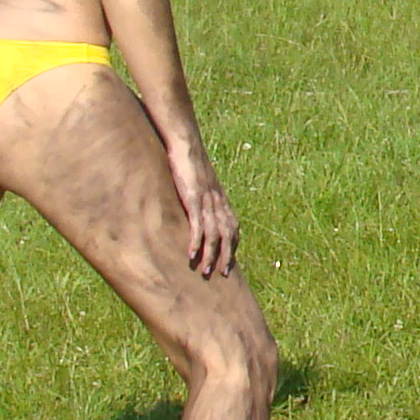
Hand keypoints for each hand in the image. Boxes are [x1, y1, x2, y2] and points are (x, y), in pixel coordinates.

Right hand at [164, 134, 239, 277]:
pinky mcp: (194, 198)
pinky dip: (196, 241)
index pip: (233, 227)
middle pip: (228, 235)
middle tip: (222, 275)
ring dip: (211, 255)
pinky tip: (191, 254)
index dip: (233, 246)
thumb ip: (201, 197)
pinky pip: (198, 224)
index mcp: (221, 199)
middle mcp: (218, 202)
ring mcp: (207, 200)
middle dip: (227, 256)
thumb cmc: (190, 162)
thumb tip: (195, 209)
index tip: (230, 262)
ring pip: (214, 234)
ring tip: (206, 272)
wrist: (186, 144)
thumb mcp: (199, 183)